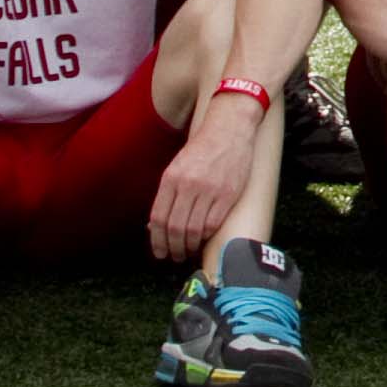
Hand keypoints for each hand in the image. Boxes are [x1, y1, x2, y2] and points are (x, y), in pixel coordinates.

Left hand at [146, 98, 262, 262]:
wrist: (230, 129)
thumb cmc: (202, 149)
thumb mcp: (177, 166)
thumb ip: (167, 194)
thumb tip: (156, 225)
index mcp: (171, 177)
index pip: (159, 218)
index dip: (157, 240)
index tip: (160, 252)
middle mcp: (189, 184)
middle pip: (175, 228)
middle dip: (172, 248)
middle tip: (174, 256)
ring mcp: (210, 190)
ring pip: (194, 230)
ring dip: (189, 246)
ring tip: (188, 251)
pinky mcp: (228, 194)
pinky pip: (213, 224)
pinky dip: (206, 236)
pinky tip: (203, 238)